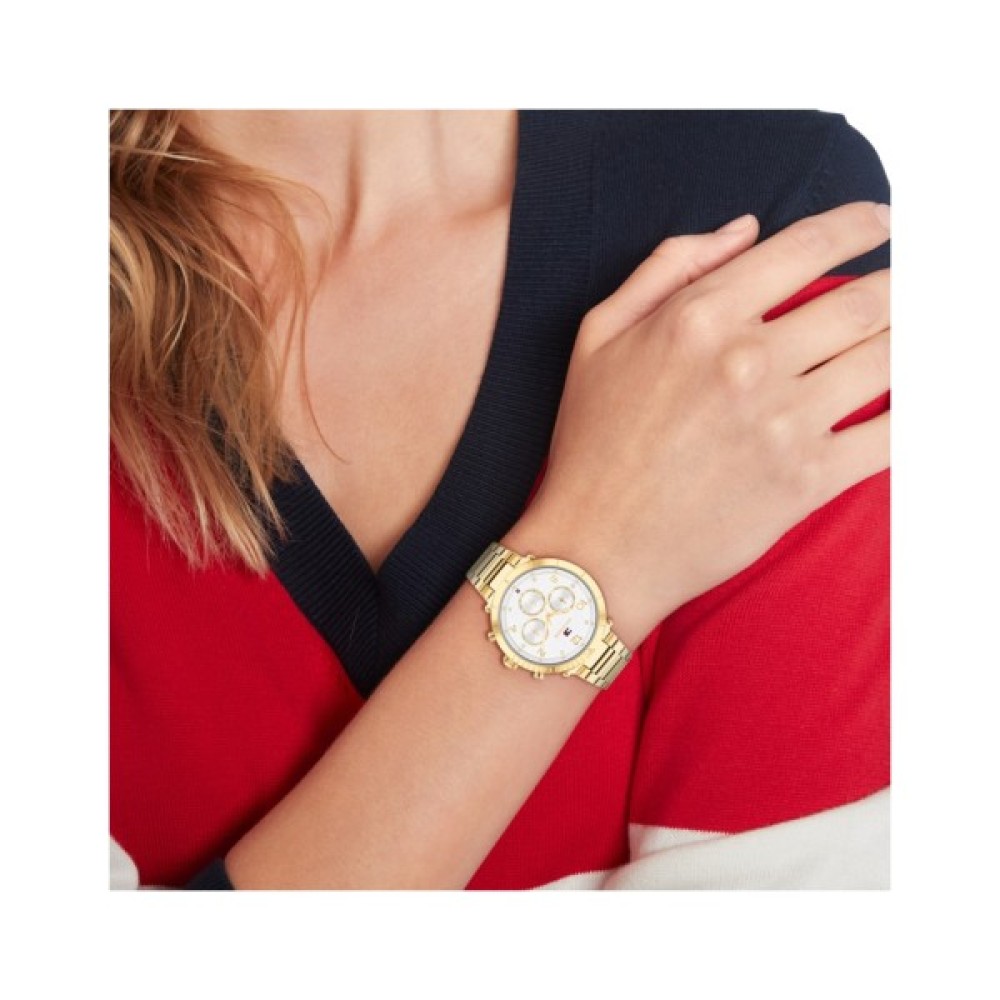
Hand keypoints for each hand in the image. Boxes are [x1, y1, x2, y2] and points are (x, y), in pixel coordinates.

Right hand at [520, 202, 889, 646]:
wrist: (598, 549)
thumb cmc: (592, 446)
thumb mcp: (599, 336)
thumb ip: (668, 268)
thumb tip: (745, 230)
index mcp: (698, 318)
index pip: (805, 250)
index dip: (858, 226)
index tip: (879, 222)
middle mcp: (747, 362)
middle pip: (864, 303)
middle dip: (897, 287)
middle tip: (905, 287)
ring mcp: (783, 423)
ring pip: (888, 360)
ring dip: (907, 342)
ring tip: (903, 339)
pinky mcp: (806, 481)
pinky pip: (890, 434)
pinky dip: (911, 414)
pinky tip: (903, 403)